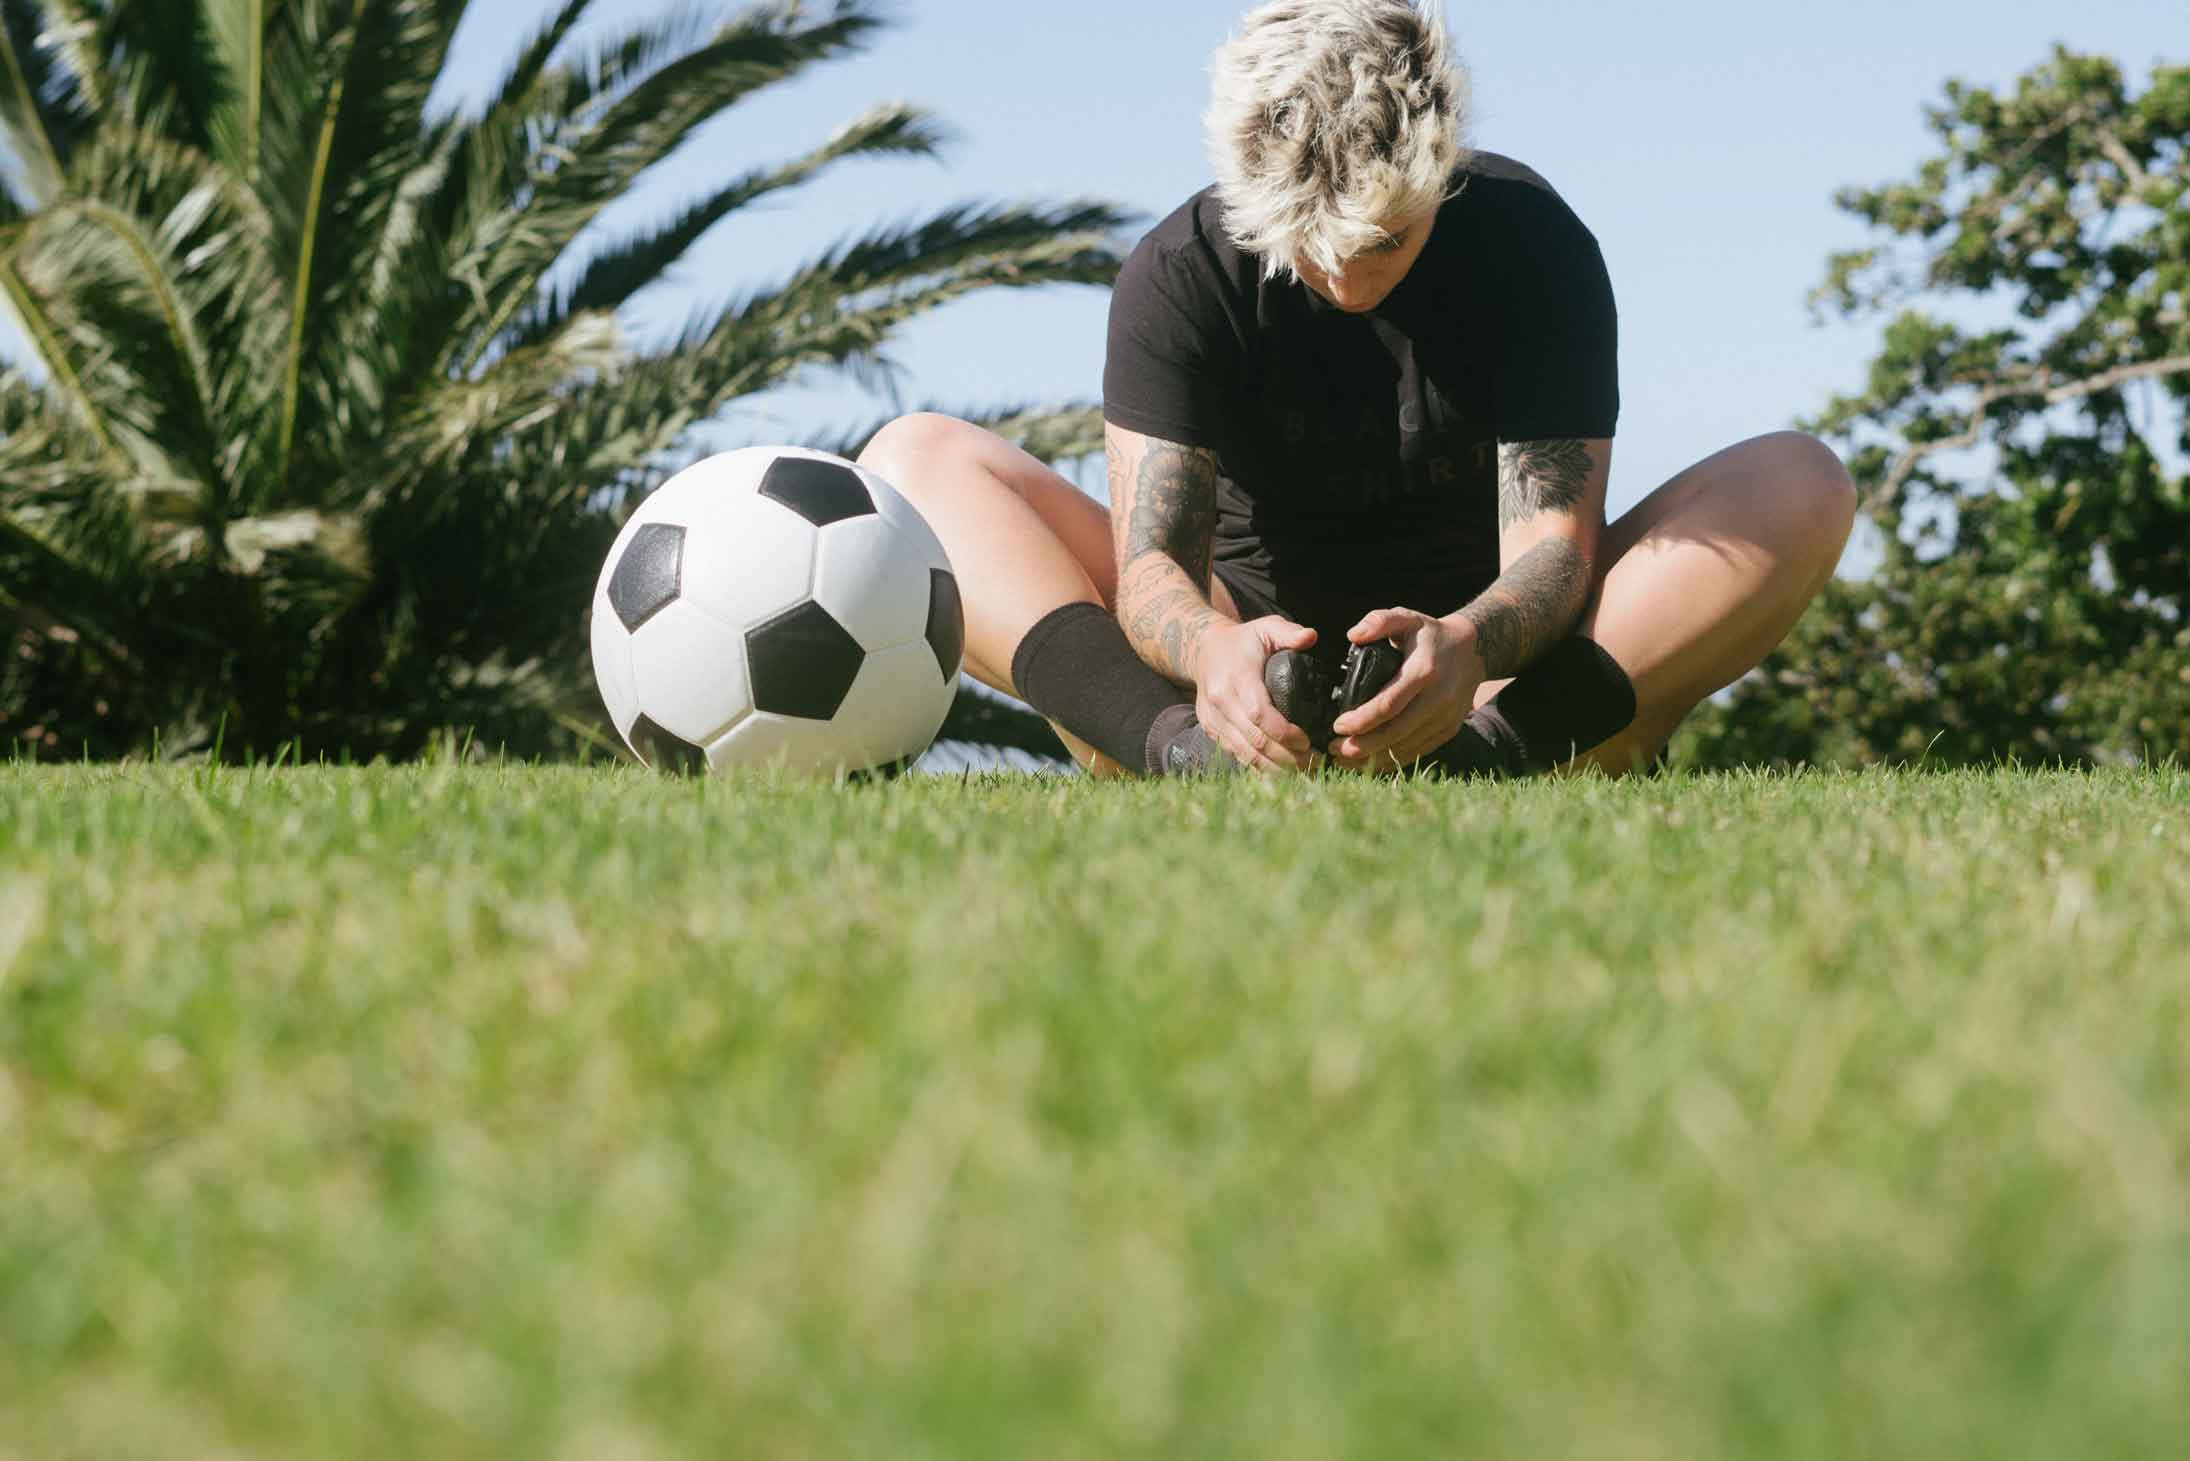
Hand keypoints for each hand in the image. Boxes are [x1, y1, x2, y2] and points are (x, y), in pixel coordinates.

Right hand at [1195, 616, 1318, 773]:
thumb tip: (1311, 637)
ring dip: (1275, 768)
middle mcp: (1221, 702)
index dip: (1284, 733)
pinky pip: (1236, 754)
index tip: (1307, 742)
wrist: (1203, 650)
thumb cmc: (1243, 641)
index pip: (1259, 714)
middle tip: (1315, 763)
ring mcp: (1213, 719)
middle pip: (1254, 740)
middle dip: (1286, 758)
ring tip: (1303, 772)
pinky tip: (1281, 773)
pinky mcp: (1211, 730)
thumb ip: (1288, 632)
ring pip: (1244, 753)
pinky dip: (1259, 768)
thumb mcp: (1266, 627)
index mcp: (1236, 678)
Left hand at [1328, 609, 1484, 772]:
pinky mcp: (1449, 730)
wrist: (1473, 650)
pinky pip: (1418, 751)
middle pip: (1395, 732)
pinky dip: (1392, 760)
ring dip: (1373, 758)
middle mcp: (1438, 698)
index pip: (1388, 705)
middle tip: (1333, 749)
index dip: (1361, 720)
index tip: (1337, 726)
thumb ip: (1379, 621)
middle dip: (1361, 746)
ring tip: (1344, 760)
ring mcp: (1446, 718)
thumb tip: (1354, 635)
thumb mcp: (1406, 617)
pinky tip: (1369, 762)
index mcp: (1423, 672)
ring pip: (1406, 747)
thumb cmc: (1430, 634)